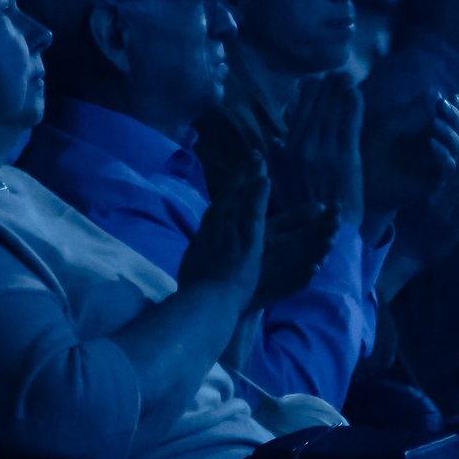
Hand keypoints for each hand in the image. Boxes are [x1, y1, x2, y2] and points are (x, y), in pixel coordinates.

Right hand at [182, 147, 269, 297]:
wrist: (204, 303)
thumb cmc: (196, 294)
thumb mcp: (193, 271)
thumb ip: (199, 259)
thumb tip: (196, 256)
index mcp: (204, 237)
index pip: (217, 208)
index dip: (227, 191)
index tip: (235, 176)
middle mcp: (216, 229)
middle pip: (228, 196)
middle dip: (240, 175)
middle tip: (251, 155)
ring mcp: (231, 233)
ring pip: (240, 200)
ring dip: (249, 178)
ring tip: (258, 160)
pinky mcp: (247, 241)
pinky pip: (253, 214)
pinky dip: (258, 196)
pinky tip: (264, 181)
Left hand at [254, 204, 342, 304]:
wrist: (245, 277)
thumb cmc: (259, 249)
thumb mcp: (274, 227)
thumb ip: (296, 217)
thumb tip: (320, 206)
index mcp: (302, 235)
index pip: (320, 223)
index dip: (329, 215)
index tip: (336, 205)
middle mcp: (307, 250)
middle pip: (322, 238)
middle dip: (330, 230)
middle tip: (336, 222)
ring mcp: (304, 267)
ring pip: (318, 257)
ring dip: (323, 250)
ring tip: (329, 242)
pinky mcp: (298, 283)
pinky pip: (305, 277)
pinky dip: (309, 272)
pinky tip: (313, 267)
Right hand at [277, 73, 365, 227]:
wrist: (329, 229)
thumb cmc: (305, 207)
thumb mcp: (282, 182)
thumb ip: (278, 158)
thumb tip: (275, 138)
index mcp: (289, 153)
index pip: (299, 115)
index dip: (309, 95)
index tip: (316, 79)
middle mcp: (305, 148)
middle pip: (317, 109)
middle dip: (327, 88)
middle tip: (335, 71)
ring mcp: (326, 152)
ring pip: (333, 113)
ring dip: (340, 91)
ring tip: (345, 76)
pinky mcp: (347, 158)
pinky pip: (349, 125)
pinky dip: (353, 107)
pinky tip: (355, 92)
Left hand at [363, 92, 458, 216]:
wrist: (367, 182)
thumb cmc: (378, 151)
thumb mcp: (393, 125)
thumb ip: (413, 110)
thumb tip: (435, 91)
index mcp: (434, 131)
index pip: (457, 118)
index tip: (453, 96)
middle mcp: (442, 146)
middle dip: (456, 116)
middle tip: (442, 105)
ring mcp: (440, 164)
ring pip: (458, 146)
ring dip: (450, 132)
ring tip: (435, 123)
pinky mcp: (437, 181)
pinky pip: (448, 166)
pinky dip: (443, 153)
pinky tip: (432, 143)